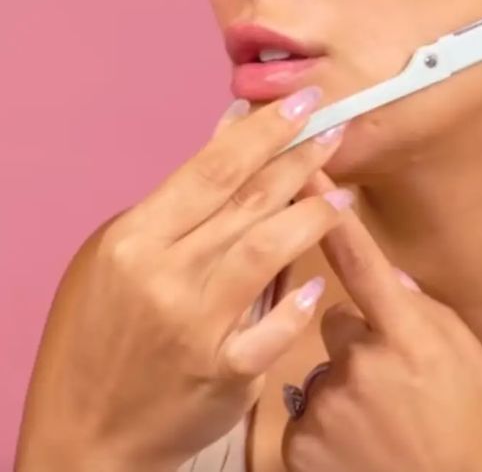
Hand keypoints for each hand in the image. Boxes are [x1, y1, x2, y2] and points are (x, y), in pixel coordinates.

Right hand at [17, 88, 355, 470]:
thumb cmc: (104, 333)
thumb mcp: (123, 252)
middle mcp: (165, 274)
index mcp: (137, 238)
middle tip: (337, 129)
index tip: (302, 103)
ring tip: (342, 195)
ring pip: (267, 249)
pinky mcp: (222, 372)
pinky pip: (274, 328)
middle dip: (300, 158)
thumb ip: (183, 195)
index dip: (263, 131)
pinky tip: (320, 283)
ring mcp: (194, 324)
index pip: (212, 169)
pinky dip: (300, 304)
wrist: (87, 431)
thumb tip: (228, 129)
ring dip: (313, 216)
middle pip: (247, 200)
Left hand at [281, 171, 481, 471]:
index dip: (329, 211)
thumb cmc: (472, 438)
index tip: (305, 170)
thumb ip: (433, 316)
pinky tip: (357, 447)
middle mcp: (360, 361)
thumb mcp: (475, 368)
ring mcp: (326, 402)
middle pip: (337, 317)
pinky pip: (306, 408)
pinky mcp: (299, 441)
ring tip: (379, 423)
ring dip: (344, 383)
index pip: (359, 259)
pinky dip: (326, 422)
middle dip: (356, 337)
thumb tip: (393, 282)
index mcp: (409, 336)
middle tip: (392, 380)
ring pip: (323, 365)